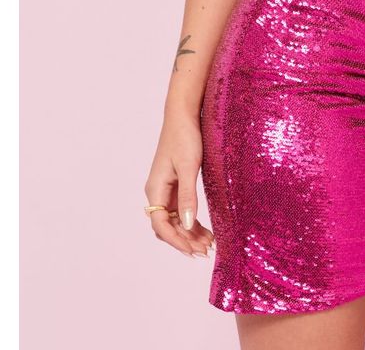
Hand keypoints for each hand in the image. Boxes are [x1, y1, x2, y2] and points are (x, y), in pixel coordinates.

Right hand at [144, 110, 215, 258]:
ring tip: (209, 244)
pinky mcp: (176, 185)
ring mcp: (166, 189)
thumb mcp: (189, 167)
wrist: (183, 114)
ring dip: (189, 233)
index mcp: (155, 189)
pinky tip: (205, 230)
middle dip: (185, 240)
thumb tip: (188, 226)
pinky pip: (181, 210)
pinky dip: (192, 222)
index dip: (177, 241)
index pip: (161, 225)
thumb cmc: (184, 137)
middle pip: (167, 226)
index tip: (193, 251)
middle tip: (206, 250)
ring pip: (175, 220)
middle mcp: (157, 192)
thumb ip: (188, 197)